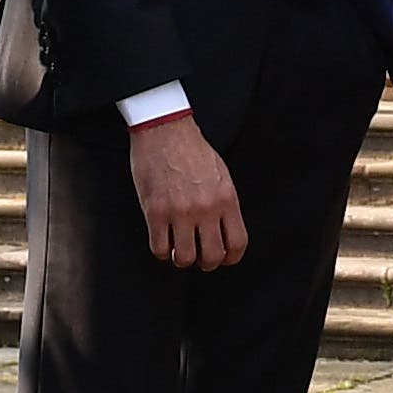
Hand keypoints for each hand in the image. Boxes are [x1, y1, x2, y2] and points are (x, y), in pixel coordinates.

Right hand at [128, 111, 246, 270]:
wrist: (165, 129)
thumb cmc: (192, 149)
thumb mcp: (221, 175)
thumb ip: (224, 204)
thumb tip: (224, 231)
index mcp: (227, 199)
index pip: (237, 243)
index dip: (230, 258)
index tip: (223, 258)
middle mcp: (206, 208)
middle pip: (212, 257)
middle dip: (206, 263)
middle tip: (199, 257)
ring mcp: (180, 212)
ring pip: (184, 258)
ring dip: (182, 259)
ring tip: (179, 250)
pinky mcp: (155, 211)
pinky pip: (159, 249)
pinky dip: (162, 251)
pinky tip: (163, 241)